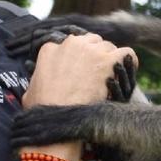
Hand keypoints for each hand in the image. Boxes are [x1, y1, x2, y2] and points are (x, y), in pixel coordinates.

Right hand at [22, 33, 137, 109]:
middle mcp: (72, 43)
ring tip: (110, 79)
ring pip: (109, 47)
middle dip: (95, 56)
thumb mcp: (30, 90)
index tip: (81, 71)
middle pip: (91, 42)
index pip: (72, 44)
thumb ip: (38, 79)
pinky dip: (129, 63)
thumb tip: (37, 85)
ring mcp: (91, 51)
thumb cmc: (42, 110)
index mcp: (51, 48)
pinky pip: (127, 53)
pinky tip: (125, 74)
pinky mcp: (108, 61)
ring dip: (110, 61)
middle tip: (97, 75)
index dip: (78, 58)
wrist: (56, 119)